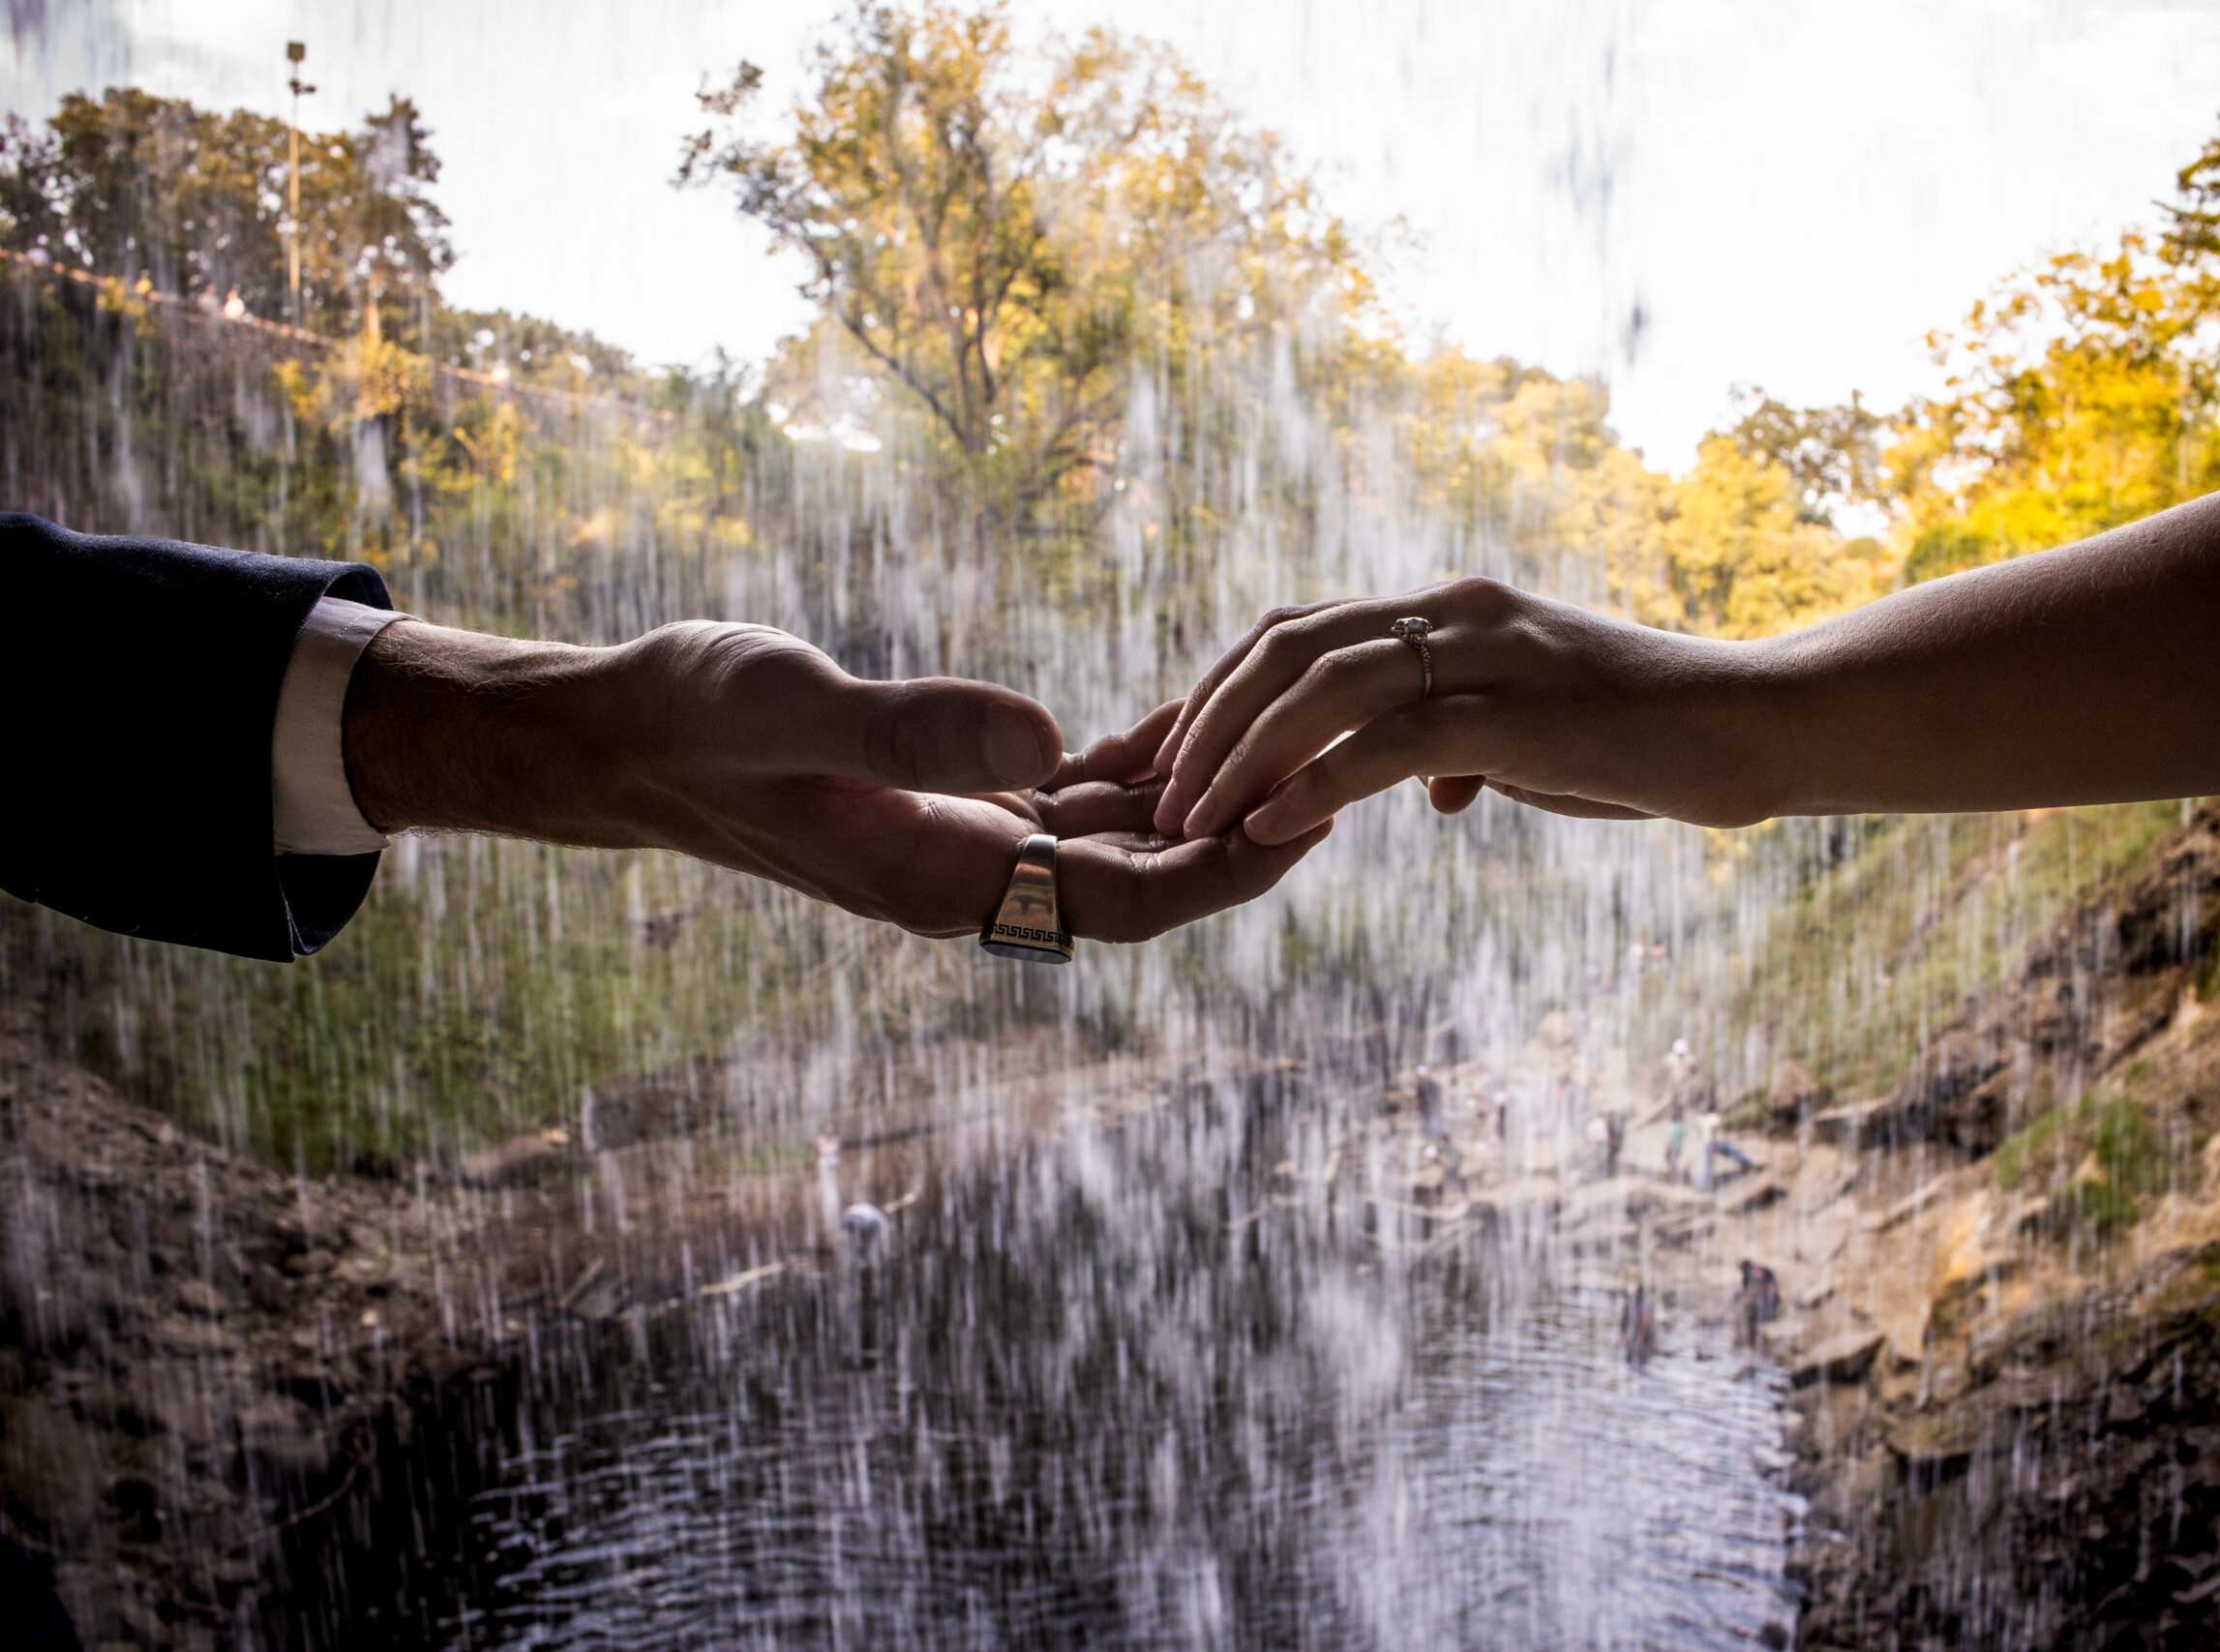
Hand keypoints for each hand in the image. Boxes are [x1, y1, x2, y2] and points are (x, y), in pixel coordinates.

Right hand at [346, 621, 1327, 941]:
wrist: (620, 733)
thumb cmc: (693, 721)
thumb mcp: (796, 710)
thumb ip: (914, 730)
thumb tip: (1044, 744)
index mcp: (948, 882)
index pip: (1129, 901)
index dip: (1228, 867)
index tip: (1315, 815)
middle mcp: (971, 876)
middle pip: (1146, 877)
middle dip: (1244, 832)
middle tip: (1345, 768)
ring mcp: (963, 841)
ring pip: (1117, 837)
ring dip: (1197, 795)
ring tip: (1290, 733)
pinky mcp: (949, 797)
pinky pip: (1069, 794)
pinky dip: (1133, 762)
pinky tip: (1187, 714)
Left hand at [1149, 578, 1772, 843]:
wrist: (1754, 726)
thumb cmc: (1646, 738)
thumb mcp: (1535, 739)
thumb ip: (1468, 747)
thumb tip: (1429, 790)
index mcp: (1449, 612)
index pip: (1299, 632)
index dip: (1217, 689)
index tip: (1160, 752)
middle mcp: (1455, 615)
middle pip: (1287, 645)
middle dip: (1205, 720)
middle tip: (1152, 793)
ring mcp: (1487, 657)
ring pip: (1322, 684)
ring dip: (1241, 753)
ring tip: (1189, 820)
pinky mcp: (1518, 715)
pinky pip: (1389, 744)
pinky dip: (1315, 784)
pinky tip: (1268, 828)